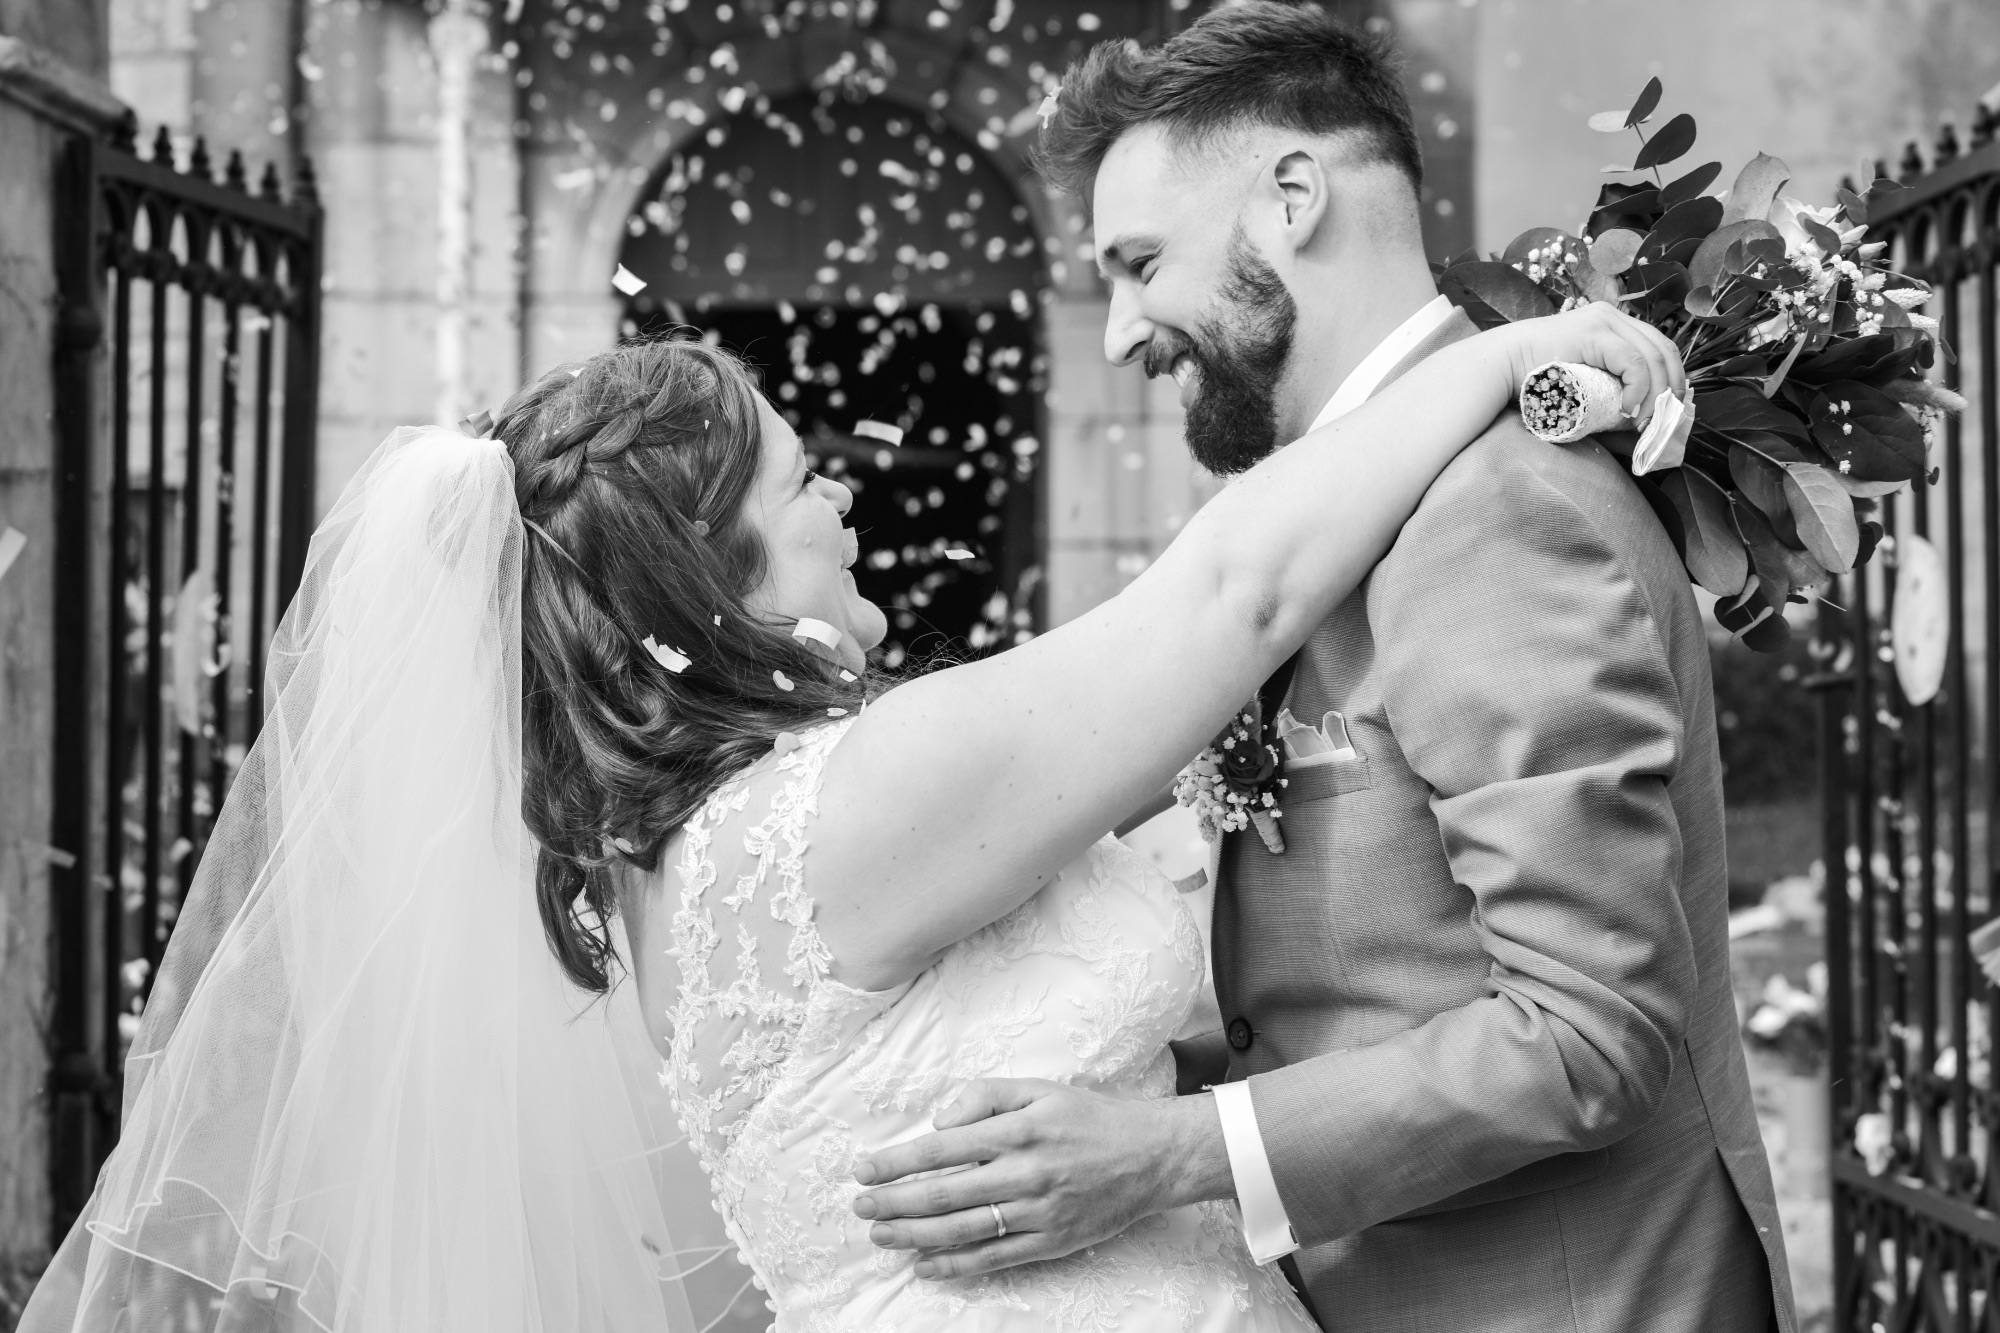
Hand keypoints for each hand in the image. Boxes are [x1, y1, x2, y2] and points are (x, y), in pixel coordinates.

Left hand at [849, 1079, 1230, 1279]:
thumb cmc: (1089, 1118)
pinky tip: (924, 1265)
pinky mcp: (1049, 1242)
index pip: (940, 1149)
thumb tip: (939, 1120)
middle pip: (942, 1194)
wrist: (1151, 1156)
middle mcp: (1023, 1173)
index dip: (895, 1162)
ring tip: (880, 1235)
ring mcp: (1037, 1212)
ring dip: (912, 1235)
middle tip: (859, 1207)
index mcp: (1017, 1130)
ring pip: (961, 1230)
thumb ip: (984, 1095)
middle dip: (892, 1202)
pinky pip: (993, 1258)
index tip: (863, 1169)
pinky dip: (954, 1265)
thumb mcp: (1039, 1089)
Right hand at [1495, 302, 1686, 424]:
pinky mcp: (1595, 331)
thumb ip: (1612, 403)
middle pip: (1664, 350)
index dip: (1673, 380)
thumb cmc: (1538, 382)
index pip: (1661, 348)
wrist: (1502, 367)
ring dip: (1657, 393)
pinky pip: (1632, 361)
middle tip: (1663, 421)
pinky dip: (1639, 388)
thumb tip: (1643, 433)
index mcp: (1615, 327)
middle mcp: (1614, 317)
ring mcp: (1605, 321)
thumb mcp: (1585, 389)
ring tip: (1644, 421)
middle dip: (1671, 389)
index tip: (1667, 412)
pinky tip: (1629, 409)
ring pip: (1654, 356)